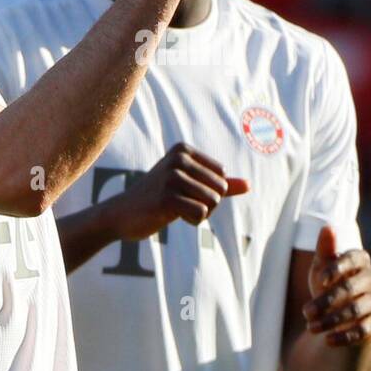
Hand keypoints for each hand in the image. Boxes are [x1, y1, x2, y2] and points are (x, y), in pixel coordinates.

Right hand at [113, 142, 247, 240]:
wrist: (121, 214)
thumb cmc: (157, 199)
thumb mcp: (190, 187)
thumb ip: (220, 185)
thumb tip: (249, 185)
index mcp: (183, 150)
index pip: (222, 175)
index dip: (210, 191)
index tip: (185, 192)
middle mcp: (178, 158)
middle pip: (220, 189)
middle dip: (207, 204)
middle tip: (180, 204)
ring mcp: (172, 177)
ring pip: (213, 202)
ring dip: (199, 213)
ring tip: (174, 209)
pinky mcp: (167, 197)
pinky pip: (201, 213)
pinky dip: (192, 221)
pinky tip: (170, 216)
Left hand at [302, 226, 370, 346]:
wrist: (336, 314)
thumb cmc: (327, 284)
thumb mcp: (321, 267)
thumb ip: (325, 250)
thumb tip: (328, 227)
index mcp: (360, 260)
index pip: (355, 258)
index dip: (339, 268)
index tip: (320, 280)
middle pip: (352, 288)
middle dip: (327, 301)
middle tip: (306, 312)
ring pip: (356, 310)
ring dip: (332, 320)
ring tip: (311, 327)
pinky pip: (363, 330)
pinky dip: (344, 336)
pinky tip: (327, 340)